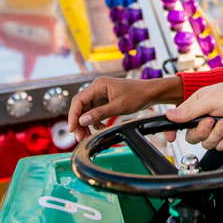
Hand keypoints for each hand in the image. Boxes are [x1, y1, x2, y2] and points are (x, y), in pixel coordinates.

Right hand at [68, 75, 182, 141]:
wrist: (150, 93)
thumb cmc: (137, 95)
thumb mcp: (118, 107)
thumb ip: (99, 114)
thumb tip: (81, 121)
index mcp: (99, 85)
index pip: (78, 100)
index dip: (73, 116)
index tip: (72, 129)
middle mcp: (97, 88)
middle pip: (80, 107)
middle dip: (79, 122)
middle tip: (80, 137)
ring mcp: (100, 94)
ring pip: (86, 111)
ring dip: (86, 124)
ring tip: (87, 136)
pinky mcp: (104, 100)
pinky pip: (94, 112)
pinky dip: (95, 121)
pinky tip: (100, 128)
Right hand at [165, 80, 222, 151]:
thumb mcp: (212, 100)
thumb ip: (190, 110)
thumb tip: (168, 115)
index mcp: (198, 103)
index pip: (179, 119)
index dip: (173, 129)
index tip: (170, 137)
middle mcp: (205, 115)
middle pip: (192, 135)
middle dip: (203, 130)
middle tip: (212, 121)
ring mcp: (217, 126)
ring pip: (206, 143)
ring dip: (217, 133)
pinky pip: (220, 146)